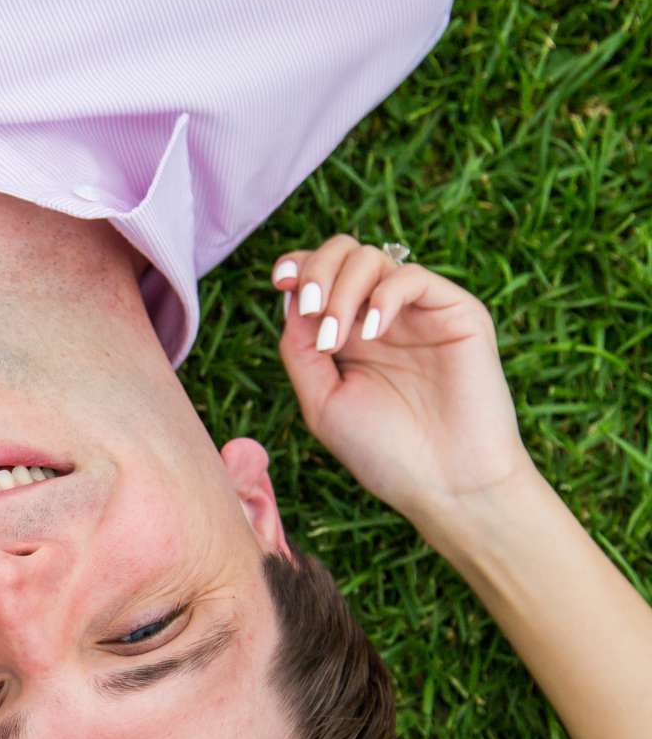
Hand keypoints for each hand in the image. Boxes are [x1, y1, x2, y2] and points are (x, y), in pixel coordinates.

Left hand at [271, 236, 529, 533]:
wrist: (448, 485)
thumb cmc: (385, 453)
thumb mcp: (322, 403)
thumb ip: (300, 349)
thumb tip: (291, 296)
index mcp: (348, 336)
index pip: (319, 276)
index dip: (298, 266)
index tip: (281, 281)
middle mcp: (382, 318)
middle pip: (343, 253)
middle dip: (317, 270)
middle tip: (313, 313)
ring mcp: (418, 313)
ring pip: (373, 258)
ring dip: (343, 289)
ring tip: (337, 338)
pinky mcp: (456, 312)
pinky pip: (413, 276)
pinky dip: (384, 295)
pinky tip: (372, 334)